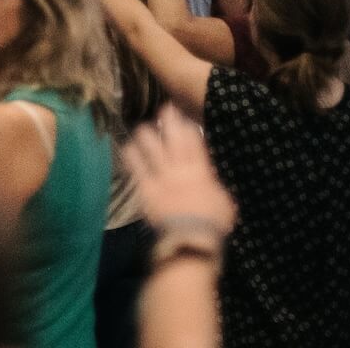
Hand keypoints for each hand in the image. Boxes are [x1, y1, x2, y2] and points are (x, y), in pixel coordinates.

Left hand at [124, 105, 235, 237]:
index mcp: (200, 171)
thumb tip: (210, 175)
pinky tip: (126, 147)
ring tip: (142, 129)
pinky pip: (135, 166)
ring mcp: (161, 176)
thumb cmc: (213, 222)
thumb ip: (214, 184)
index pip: (193, 140)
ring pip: (150, 147)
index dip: (185, 125)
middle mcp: (179, 168)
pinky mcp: (145, 187)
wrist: (192, 237)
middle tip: (162, 111)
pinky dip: (130, 155)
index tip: (180, 114)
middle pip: (172, 137)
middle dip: (167, 121)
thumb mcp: (223, 201)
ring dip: (146, 135)